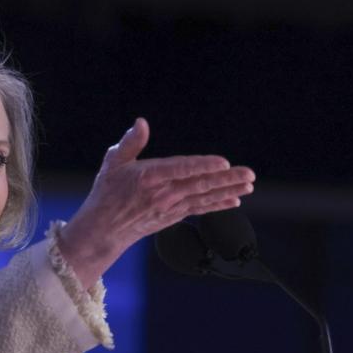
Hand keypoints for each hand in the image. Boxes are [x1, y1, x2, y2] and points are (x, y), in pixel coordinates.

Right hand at [58, 118, 254, 287]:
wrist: (103, 230)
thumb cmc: (107, 193)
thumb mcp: (112, 163)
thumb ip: (130, 143)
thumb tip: (141, 122)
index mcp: (148, 177)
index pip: (180, 169)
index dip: (203, 166)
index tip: (223, 163)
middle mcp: (162, 194)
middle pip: (200, 185)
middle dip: (227, 179)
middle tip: (249, 175)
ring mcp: (170, 207)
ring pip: (204, 197)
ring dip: (228, 191)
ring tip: (249, 186)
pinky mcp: (173, 217)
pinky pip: (199, 209)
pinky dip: (217, 205)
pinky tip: (234, 201)